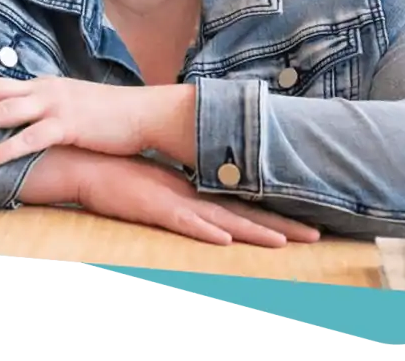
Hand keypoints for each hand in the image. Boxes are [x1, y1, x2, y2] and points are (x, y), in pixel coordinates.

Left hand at [0, 76, 169, 167]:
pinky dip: (6, 148)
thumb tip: (19, 123)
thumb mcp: (69, 107)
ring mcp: (55, 105)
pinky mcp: (68, 125)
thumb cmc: (107, 116)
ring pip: (2, 112)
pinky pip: (31, 138)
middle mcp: (42, 89)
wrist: (144, 114)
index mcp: (40, 85)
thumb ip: (43, 112)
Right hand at [73, 151, 321, 247]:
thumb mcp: (159, 190)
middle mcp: (193, 194)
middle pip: (244, 213)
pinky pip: (182, 220)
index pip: (243, 207)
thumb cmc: (121, 178)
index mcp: (196, 192)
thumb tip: (210, 216)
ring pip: (222, 217)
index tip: (307, 227)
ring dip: (253, 230)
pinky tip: (224, 237)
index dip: (276, 218)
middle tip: (317, 236)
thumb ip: (183, 201)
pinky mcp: (152, 205)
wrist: (87, 162)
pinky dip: (204, 229)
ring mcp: (174, 199)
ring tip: (284, 242)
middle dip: (281, 226)